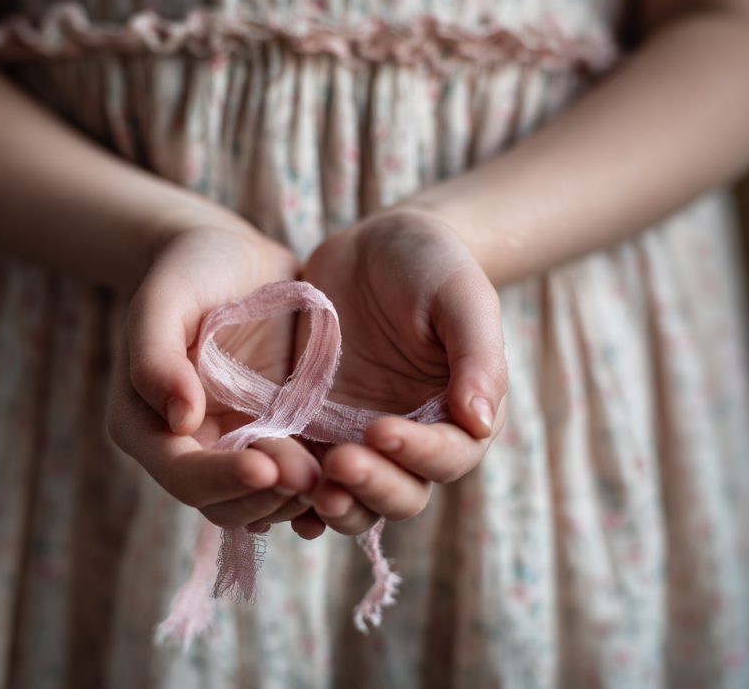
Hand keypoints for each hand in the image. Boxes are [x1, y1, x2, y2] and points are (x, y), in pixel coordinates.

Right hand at [107, 223, 319, 530]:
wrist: (236, 259)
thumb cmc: (191, 271)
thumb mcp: (164, 299)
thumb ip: (156, 356)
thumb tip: (180, 420)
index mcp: (147, 424)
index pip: (181, 473)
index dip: (221, 478)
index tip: (265, 464)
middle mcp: (191, 449)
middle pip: (224, 504)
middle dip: (266, 497)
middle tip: (312, 477)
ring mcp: (239, 448)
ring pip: (263, 504)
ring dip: (297, 500)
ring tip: (335, 475)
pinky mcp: (281, 440)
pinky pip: (297, 483)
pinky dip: (320, 489)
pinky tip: (346, 479)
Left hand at [293, 209, 508, 535]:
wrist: (371, 248)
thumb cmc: (429, 265)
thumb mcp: (462, 296)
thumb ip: (477, 356)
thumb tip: (479, 423)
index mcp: (458, 415)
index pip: (448, 456)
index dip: (418, 453)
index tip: (381, 429)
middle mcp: (412, 440)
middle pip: (401, 493)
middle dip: (371, 488)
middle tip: (339, 464)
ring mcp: (359, 440)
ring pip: (353, 497)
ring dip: (333, 502)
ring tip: (301, 486)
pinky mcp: (314, 430)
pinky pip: (305, 475)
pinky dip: (291, 491)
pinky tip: (269, 489)